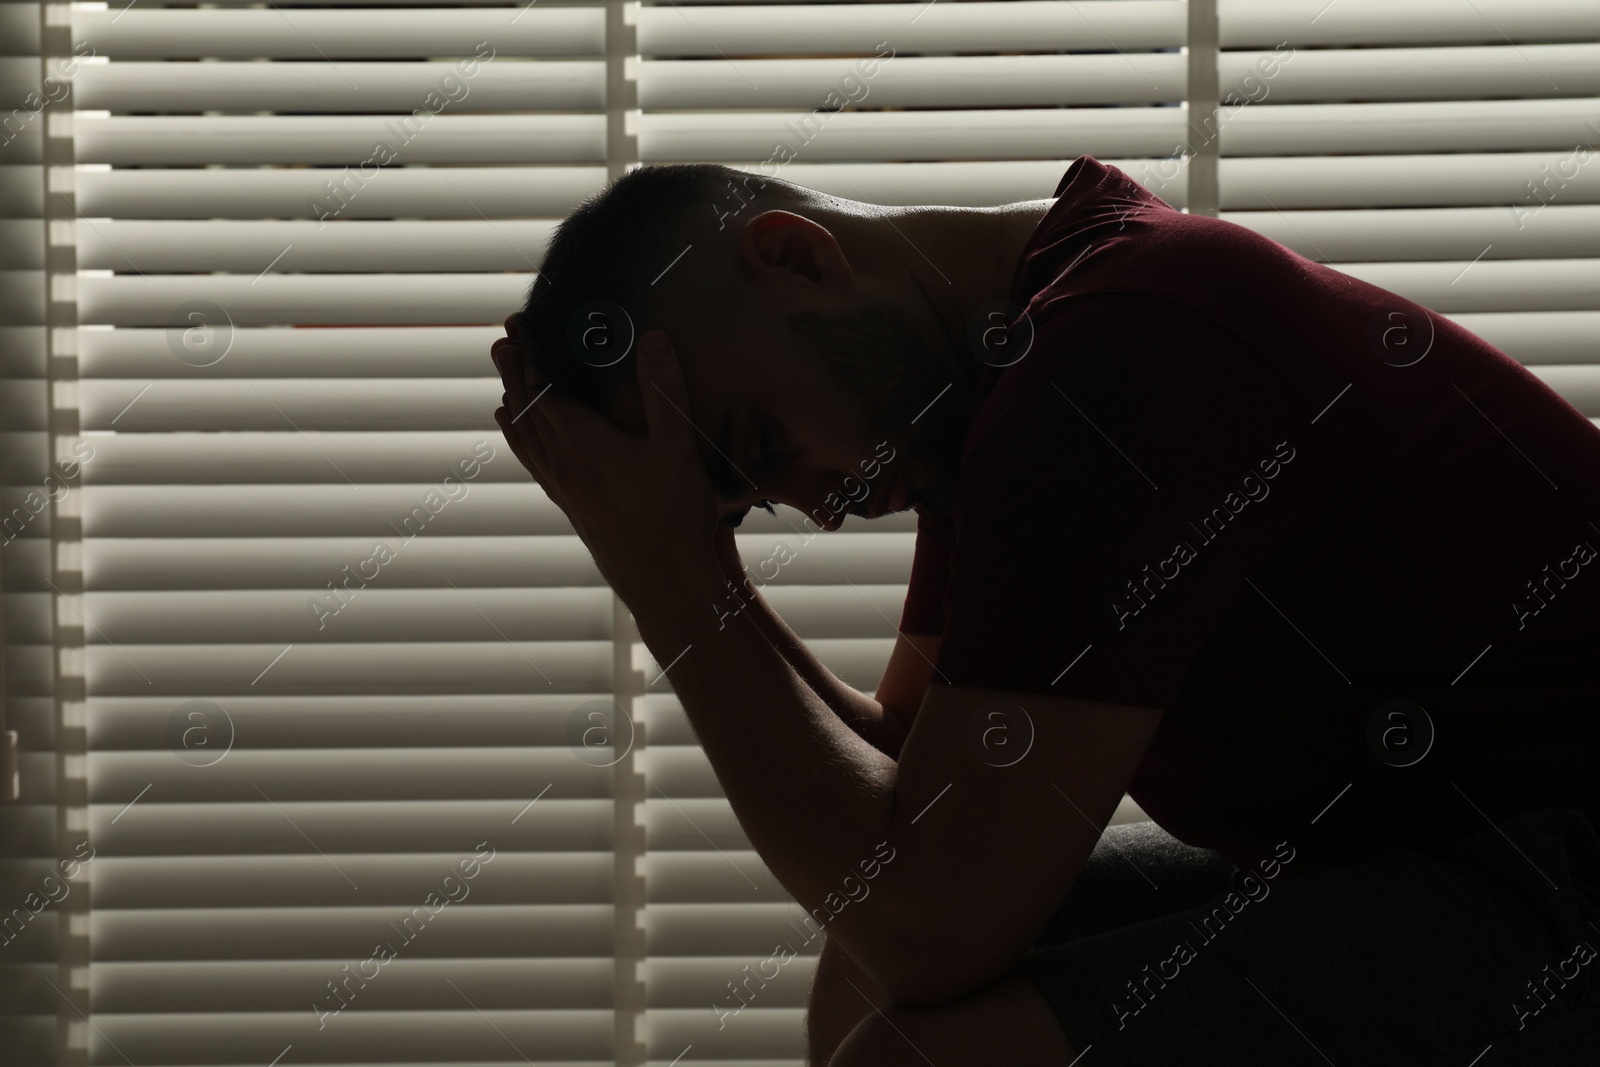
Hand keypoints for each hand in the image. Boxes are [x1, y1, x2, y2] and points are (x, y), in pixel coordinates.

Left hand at [491, 324, 722, 605]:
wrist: (666, 585)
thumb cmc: (675, 517)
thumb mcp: (678, 448)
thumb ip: (664, 390)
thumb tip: (651, 337)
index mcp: (583, 443)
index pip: (543, 387)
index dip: (530, 353)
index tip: (519, 324)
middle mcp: (563, 463)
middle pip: (527, 408)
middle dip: (515, 369)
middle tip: (504, 337)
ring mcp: (564, 487)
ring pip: (525, 436)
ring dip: (513, 402)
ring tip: (503, 378)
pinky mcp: (572, 506)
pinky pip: (534, 462)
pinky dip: (519, 437)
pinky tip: (516, 431)